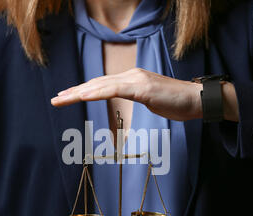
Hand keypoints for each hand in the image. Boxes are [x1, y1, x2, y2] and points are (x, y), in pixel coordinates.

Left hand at [51, 68, 202, 120]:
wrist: (197, 100)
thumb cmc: (176, 103)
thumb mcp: (151, 100)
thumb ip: (137, 97)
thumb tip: (128, 100)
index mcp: (131, 79)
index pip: (101, 84)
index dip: (82, 90)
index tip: (66, 97)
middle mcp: (131, 75)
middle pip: (96, 83)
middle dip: (74, 92)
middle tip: (55, 99)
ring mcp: (136, 80)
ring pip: (101, 85)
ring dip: (79, 93)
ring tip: (61, 99)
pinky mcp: (142, 87)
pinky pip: (115, 90)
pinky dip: (97, 93)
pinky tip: (83, 97)